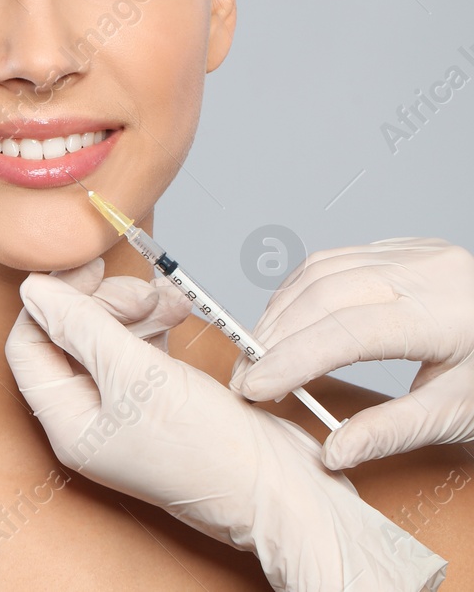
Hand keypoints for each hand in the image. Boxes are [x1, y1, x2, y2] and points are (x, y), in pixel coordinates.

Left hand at [6, 257, 447, 591]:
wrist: (282, 490)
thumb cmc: (213, 450)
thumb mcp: (137, 375)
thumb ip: (81, 326)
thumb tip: (33, 290)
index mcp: (67, 421)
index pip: (28, 346)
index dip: (51, 301)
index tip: (87, 267)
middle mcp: (89, 418)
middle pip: (68, 337)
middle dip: (103, 302)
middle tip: (141, 290)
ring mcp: (124, 411)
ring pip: (107, 338)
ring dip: (135, 308)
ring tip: (172, 300)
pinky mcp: (159, 401)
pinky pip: (140, 349)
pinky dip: (156, 324)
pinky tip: (179, 312)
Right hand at [228, 237, 473, 469]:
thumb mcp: (459, 414)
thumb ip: (392, 431)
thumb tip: (334, 451)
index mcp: (446, 313)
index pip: (349, 332)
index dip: (293, 361)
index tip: (255, 389)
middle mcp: (428, 271)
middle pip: (326, 295)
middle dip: (276, 338)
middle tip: (248, 379)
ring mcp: (416, 253)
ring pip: (323, 271)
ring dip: (281, 312)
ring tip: (260, 354)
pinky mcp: (406, 249)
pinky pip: (336, 259)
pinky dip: (301, 290)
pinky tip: (289, 319)